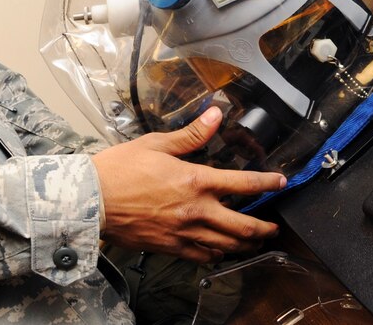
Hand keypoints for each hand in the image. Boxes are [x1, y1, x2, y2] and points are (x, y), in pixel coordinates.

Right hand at [91, 107, 285, 262]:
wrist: (91, 199)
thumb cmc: (120, 170)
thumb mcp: (156, 144)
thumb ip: (191, 134)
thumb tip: (215, 115)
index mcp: (195, 181)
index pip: (243, 183)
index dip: (268, 183)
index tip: (281, 183)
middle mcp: (195, 210)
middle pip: (243, 226)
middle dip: (264, 228)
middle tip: (274, 227)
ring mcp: (184, 232)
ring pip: (227, 245)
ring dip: (246, 244)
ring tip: (255, 241)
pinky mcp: (170, 247)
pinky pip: (203, 256)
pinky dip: (217, 255)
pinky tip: (220, 250)